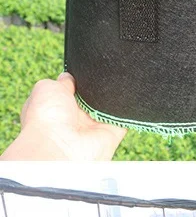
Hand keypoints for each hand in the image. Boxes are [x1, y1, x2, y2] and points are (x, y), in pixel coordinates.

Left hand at [1, 73, 125, 160]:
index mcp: (58, 106)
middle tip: (100, 79)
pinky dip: (126, 110)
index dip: (80, 80)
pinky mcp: (112, 133)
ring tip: (113, 84)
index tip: (86, 71)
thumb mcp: (47, 87)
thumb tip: (72, 77)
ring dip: (111, 97)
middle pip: (93, 96)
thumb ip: (63, 81)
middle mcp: (77, 117)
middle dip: (96, 87)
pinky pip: (124, 118)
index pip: (74, 89)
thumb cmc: (47, 116)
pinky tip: (126, 97)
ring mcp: (95, 126)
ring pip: (109, 106)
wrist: (60, 145)